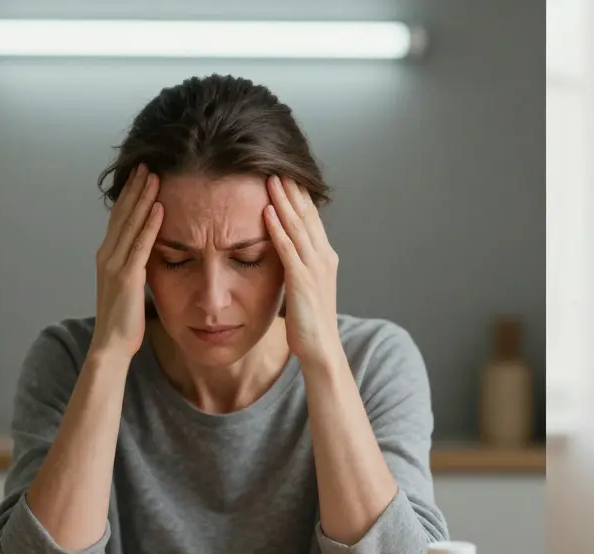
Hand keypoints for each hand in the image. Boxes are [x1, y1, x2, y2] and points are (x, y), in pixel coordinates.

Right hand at [90, 164, 162, 360]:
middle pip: (122, 214)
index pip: (120, 218)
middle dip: (135, 188)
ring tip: (154, 176)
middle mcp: (107, 255)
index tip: (141, 174)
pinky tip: (160, 208)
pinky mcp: (127, 277)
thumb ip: (134, 265)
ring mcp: (115, 265)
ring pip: (130, 224)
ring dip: (143, 199)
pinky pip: (140, 246)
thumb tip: (147, 253)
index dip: (130, 195)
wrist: (112, 345)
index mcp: (108, 256)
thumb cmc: (124, 319)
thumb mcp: (128, 285)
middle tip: (147, 164)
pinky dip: (150, 225)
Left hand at [263, 175, 339, 366]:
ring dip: (284, 201)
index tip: (287, 175)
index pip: (312, 219)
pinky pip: (288, 249)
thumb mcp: (307, 287)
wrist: (321, 349)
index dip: (300, 196)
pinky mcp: (302, 280)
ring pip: (298, 226)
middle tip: (279, 165)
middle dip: (293, 190)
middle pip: (306, 216)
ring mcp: (315, 268)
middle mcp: (324, 257)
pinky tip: (267, 212)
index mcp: (325, 258)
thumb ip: (300, 266)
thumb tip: (287, 251)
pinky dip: (278, 229)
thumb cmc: (311, 322)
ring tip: (271, 179)